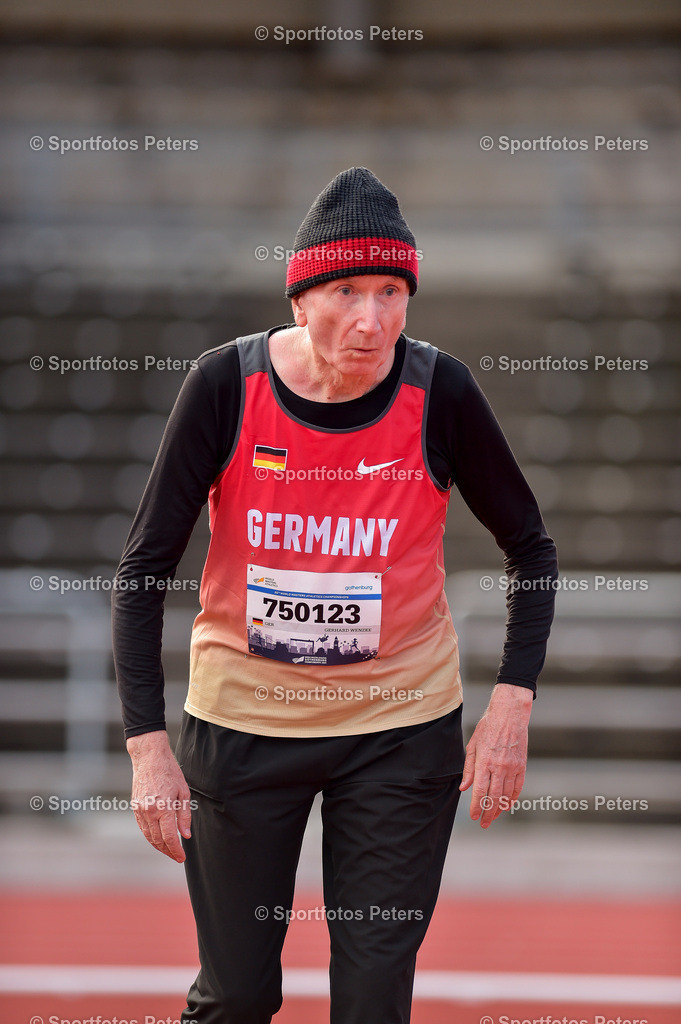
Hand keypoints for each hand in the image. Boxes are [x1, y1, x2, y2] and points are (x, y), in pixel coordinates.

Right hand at [127, 730, 191, 861]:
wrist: (149, 758)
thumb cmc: (169, 772)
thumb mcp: (183, 792)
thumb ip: (184, 816)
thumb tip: (185, 835)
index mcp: (163, 808)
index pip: (169, 837)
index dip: (176, 850)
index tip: (181, 857)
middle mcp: (149, 812)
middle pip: (158, 840)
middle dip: (168, 851)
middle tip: (177, 857)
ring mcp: (140, 810)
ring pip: (149, 836)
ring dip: (158, 846)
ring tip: (169, 851)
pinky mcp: (135, 807)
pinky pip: (142, 828)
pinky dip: (150, 836)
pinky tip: (158, 839)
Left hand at [459, 683, 532, 828]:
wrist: (509, 715)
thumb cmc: (488, 727)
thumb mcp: (473, 745)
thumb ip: (469, 768)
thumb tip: (464, 788)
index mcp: (484, 762)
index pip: (479, 791)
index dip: (476, 806)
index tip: (474, 816)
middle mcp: (499, 767)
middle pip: (493, 797)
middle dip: (487, 813)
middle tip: (483, 824)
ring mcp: (512, 768)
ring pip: (506, 795)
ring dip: (499, 809)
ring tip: (493, 817)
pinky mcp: (522, 766)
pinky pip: (518, 787)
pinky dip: (513, 799)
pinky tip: (507, 805)